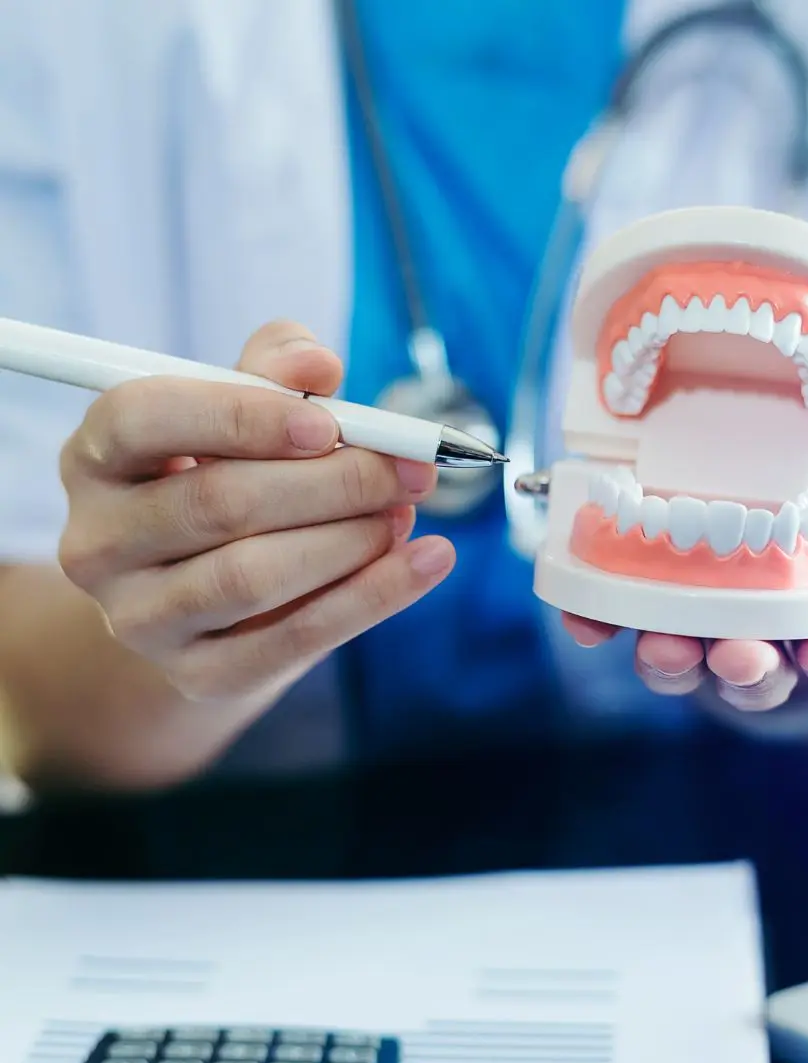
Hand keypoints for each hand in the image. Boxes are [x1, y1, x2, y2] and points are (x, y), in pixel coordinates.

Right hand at [57, 321, 455, 704]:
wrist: (213, 598)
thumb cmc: (229, 478)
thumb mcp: (240, 412)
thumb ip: (274, 370)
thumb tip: (316, 363)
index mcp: (97, 457)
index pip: (144, 419)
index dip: (240, 415)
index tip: (328, 423)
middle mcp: (98, 542)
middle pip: (219, 502)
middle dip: (334, 482)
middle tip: (410, 469)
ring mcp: (139, 618)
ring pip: (253, 574)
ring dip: (352, 539)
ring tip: (405, 513)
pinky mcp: (197, 674)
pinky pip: (294, 639)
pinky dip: (374, 596)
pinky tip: (429, 559)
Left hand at [561, 446, 807, 711]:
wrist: (736, 514)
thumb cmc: (806, 518)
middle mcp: (749, 634)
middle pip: (751, 671)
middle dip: (749, 670)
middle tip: (742, 657)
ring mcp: (690, 626)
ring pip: (682, 663)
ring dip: (673, 661)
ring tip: (666, 647)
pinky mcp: (635, 606)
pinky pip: (614, 624)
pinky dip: (597, 624)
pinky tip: (586, 620)